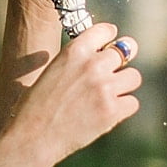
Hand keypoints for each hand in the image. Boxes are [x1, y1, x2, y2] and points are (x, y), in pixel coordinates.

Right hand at [9, 22, 141, 166]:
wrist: (32, 136)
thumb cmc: (36, 105)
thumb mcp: (52, 70)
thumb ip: (77, 61)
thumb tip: (100, 56)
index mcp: (75, 51)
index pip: (106, 30)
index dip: (110, 37)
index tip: (112, 42)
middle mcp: (93, 65)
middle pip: (126, 50)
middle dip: (124, 59)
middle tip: (117, 69)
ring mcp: (105, 88)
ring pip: (134, 77)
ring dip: (125, 85)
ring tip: (110, 95)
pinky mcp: (112, 111)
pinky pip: (132, 103)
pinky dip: (123, 108)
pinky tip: (108, 112)